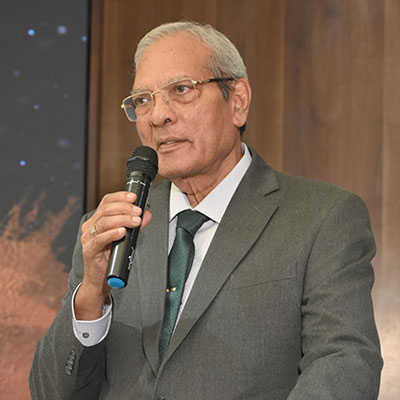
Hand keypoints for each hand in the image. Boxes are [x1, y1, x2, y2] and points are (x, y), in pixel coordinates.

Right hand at [74, 191, 151, 319]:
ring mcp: (88, 238)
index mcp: (97, 220)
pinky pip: (100, 239)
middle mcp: (90, 226)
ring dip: (122, 219)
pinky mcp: (89, 250)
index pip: (106, 202)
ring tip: (135, 222)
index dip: (120, 197)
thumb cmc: (111, 257)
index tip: (134, 197)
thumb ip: (135, 225)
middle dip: (124, 208)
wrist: (100, 279)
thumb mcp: (126, 237)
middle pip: (105, 210)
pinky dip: (112, 233)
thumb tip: (147, 214)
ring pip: (104, 222)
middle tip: (138, 212)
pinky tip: (122, 232)